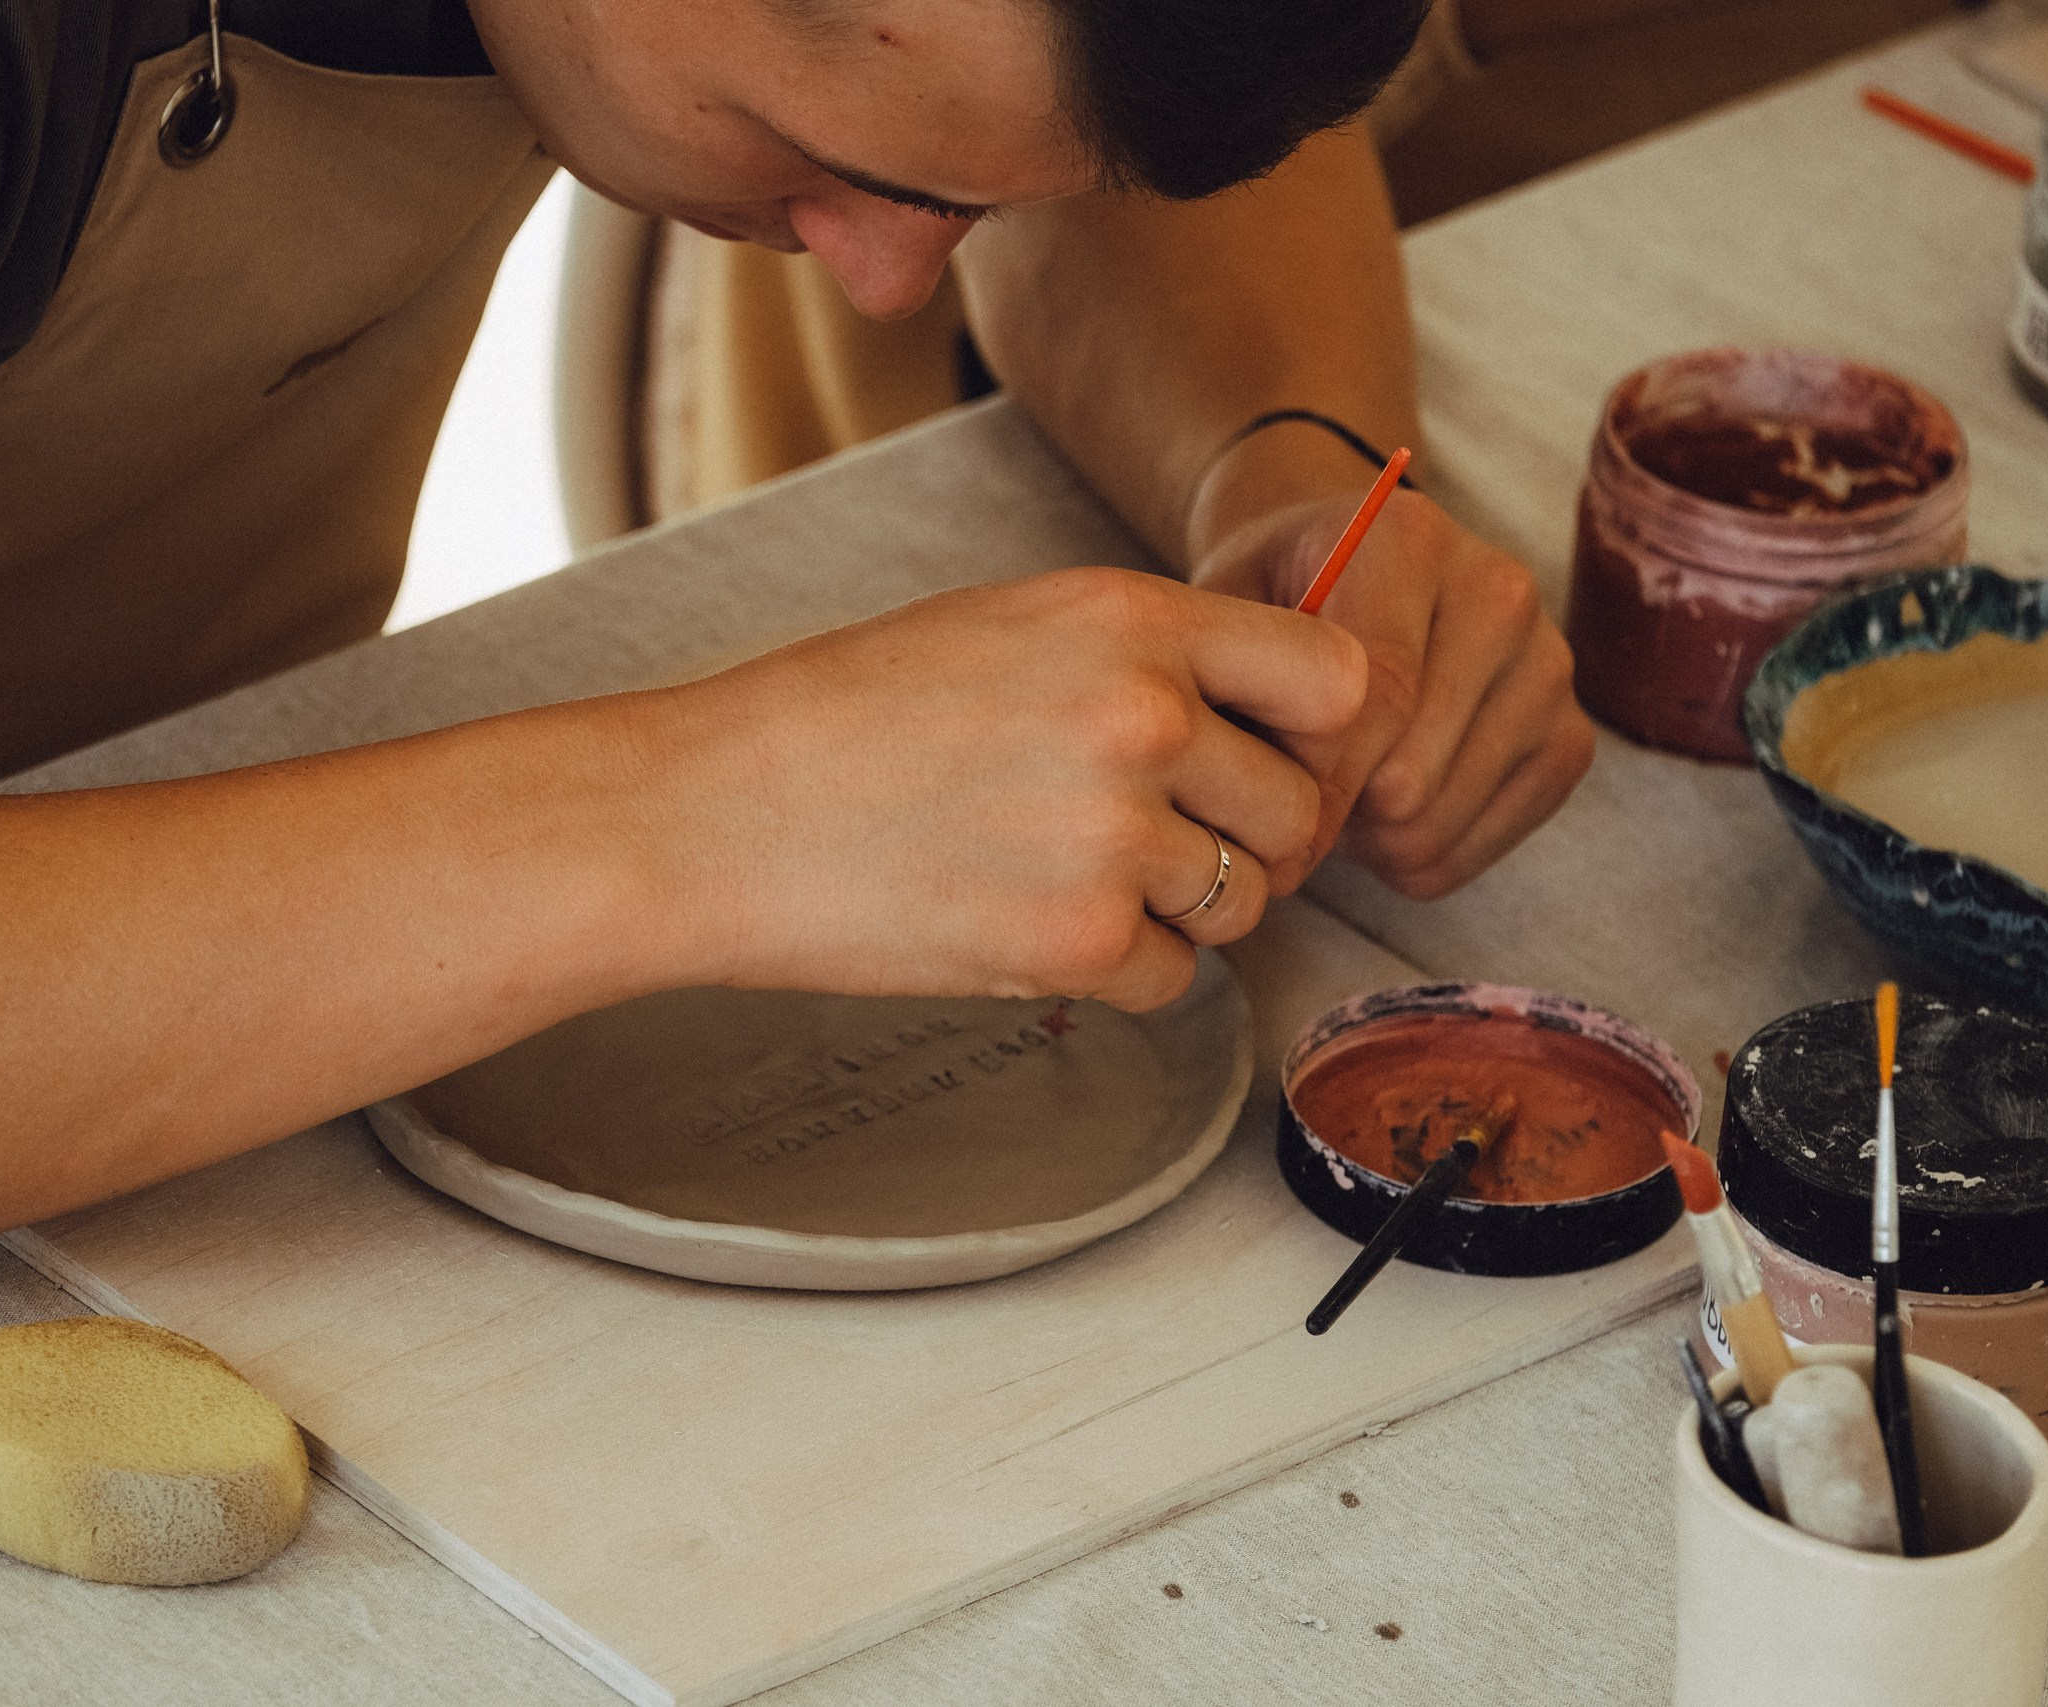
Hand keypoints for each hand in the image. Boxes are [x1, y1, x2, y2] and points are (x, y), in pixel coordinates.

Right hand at [644, 568, 1366, 1009]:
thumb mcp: (1008, 626)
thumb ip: (1143, 657)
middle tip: (1149, 843)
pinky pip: (1176, 981)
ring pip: (1242, 903)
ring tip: (1064, 876)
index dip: (1314, 733)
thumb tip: (1263, 719)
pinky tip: (1030, 925)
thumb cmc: (839, 717)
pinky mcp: (1076, 942)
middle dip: (1241, 840)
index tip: (1269, 759)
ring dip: (1178, 909)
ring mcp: (1113, 834)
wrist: (712, 812)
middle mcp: (1142, 717)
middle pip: (1298, 811)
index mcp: (1130, 620)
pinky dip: (1120, 972)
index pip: (1336, 679)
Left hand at [1194, 486, 1593, 898]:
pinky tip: (1378, 809)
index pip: (1374, 699)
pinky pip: (1473, 852)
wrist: (1345, 570)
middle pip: (1406, 778)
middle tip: (1279, 800)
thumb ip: (1233, 686)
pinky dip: (1410, 856)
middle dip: (1327, 813)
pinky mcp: (1570, 739)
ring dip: (1362, 838)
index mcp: (1411, 541)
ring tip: (1328, 792)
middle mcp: (1500, 593)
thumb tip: (1250, 805)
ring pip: (1434, 825)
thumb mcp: (1226, 609)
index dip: (1307, 785)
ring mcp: (1547, 667)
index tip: (1252, 827)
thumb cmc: (1274, 597)